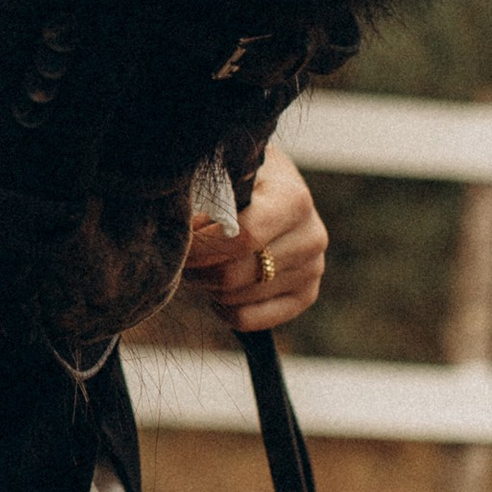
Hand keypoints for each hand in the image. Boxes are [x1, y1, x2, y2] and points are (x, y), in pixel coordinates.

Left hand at [183, 142, 327, 333]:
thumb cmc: (239, 176)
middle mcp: (311, 237)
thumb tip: (181, 225)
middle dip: (197, 267)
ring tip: (202, 262)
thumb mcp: (225, 171)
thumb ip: (208, 196)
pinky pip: (248, 319)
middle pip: (232, 274)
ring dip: (207, 284)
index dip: (201, 245)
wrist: (270, 183)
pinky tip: (218, 287)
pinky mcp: (305, 295)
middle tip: (183, 254)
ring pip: (235, 298)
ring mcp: (312, 269)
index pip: (242, 237)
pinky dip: (223, 308)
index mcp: (294, 201)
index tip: (179, 239)